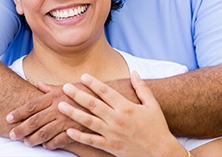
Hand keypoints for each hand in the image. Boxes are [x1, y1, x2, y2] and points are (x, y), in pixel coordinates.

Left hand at [6, 82, 87, 148]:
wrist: (107, 100)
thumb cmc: (86, 91)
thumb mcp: (68, 86)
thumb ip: (50, 88)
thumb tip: (37, 84)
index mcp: (55, 96)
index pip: (32, 105)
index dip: (19, 112)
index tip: (8, 118)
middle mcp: (58, 108)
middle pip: (34, 121)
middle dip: (21, 129)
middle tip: (11, 134)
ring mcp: (66, 120)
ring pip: (44, 133)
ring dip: (33, 139)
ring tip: (25, 143)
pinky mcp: (75, 130)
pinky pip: (58, 141)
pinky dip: (50, 145)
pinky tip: (45, 146)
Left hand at [58, 71, 186, 156]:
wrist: (161, 153)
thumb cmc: (157, 127)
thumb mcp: (152, 105)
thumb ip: (141, 88)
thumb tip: (134, 72)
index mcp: (126, 107)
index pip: (106, 91)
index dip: (93, 83)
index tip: (83, 76)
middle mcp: (117, 119)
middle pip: (93, 104)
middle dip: (77, 95)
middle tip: (65, 87)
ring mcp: (112, 134)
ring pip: (88, 122)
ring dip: (73, 113)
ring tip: (60, 106)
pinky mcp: (110, 147)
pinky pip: (92, 141)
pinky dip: (79, 137)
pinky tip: (68, 131)